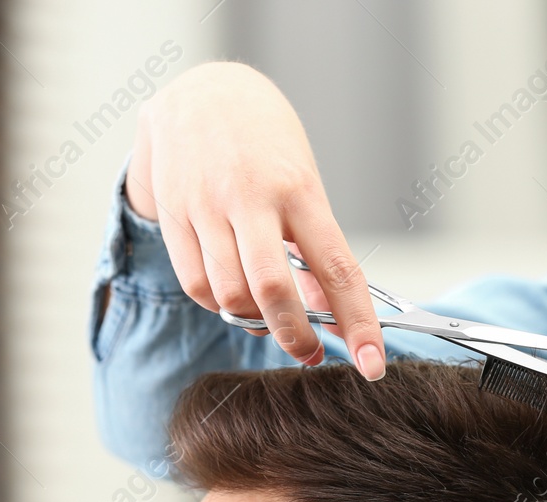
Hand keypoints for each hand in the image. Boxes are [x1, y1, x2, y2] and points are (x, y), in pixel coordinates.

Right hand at [126, 62, 386, 378]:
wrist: (202, 91)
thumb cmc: (267, 144)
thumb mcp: (304, 186)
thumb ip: (314, 250)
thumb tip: (327, 314)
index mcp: (298, 190)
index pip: (337, 269)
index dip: (358, 324)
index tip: (373, 365)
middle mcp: (250, 198)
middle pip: (272, 292)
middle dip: (295, 338)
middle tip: (309, 354)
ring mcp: (206, 206)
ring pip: (230, 296)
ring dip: (255, 323)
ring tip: (270, 318)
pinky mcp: (173, 215)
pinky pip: (197, 285)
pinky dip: (220, 306)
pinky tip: (234, 296)